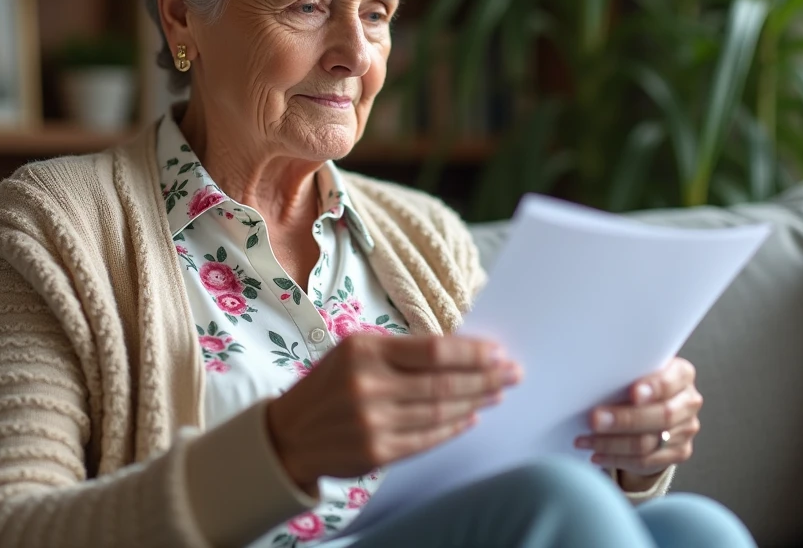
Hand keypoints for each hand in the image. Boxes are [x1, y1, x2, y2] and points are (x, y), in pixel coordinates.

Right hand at [266, 334, 521, 493]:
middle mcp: (369, 385)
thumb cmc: (328, 386)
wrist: (289, 434)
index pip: (433, 350)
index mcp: (364, 350)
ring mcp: (374, 421)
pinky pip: (428, 438)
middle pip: (443, 382)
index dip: (471, 352)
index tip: (497, 352)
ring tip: (498, 392)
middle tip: (513, 373)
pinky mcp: (378, 451)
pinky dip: (454, 427)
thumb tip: (458, 352)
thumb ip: (400, 352)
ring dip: (476, 401)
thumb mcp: (354, 352)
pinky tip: (472, 417)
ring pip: (440, 410)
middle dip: (485, 377)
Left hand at [574, 357, 701, 487]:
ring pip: (649, 442)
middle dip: (624, 419)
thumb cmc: (636, 382)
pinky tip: (597, 455)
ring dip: (612, 443)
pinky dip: (617, 459)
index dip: (653, 388)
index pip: (670, 381)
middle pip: (661, 416)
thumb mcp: (633, 372)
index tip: (632, 393)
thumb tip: (592, 382)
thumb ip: (624, 375)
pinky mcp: (679, 452)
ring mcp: (686, 429)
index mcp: (682, 374)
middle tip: (594, 420)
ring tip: (586, 440)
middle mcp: (689, 401)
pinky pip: (646, 461)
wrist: (651, 407)